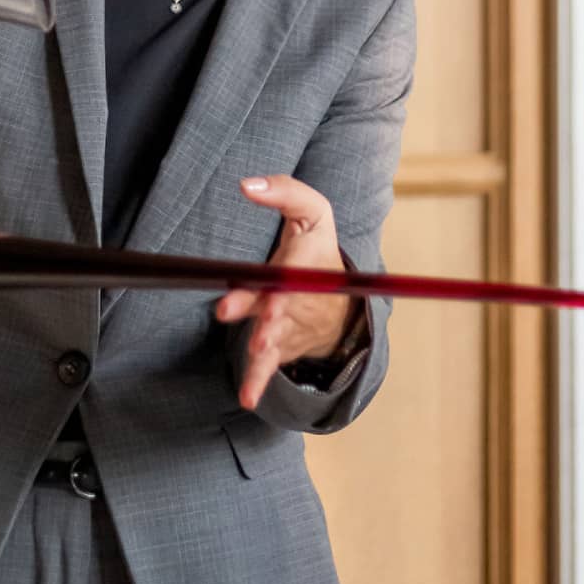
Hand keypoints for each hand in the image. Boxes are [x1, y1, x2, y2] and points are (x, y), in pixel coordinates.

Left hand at [215, 174, 361, 410]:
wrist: (339, 300)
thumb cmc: (315, 248)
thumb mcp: (312, 211)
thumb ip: (283, 192)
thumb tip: (245, 185)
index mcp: (308, 262)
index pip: (296, 271)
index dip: (282, 282)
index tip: (268, 294)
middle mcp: (301, 298)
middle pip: (282, 308)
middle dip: (271, 316)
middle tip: (258, 326)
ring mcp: (292, 325)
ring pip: (276, 337)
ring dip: (265, 347)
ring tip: (255, 355)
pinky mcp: (281, 345)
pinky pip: (270, 366)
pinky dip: (259, 382)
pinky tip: (246, 398)